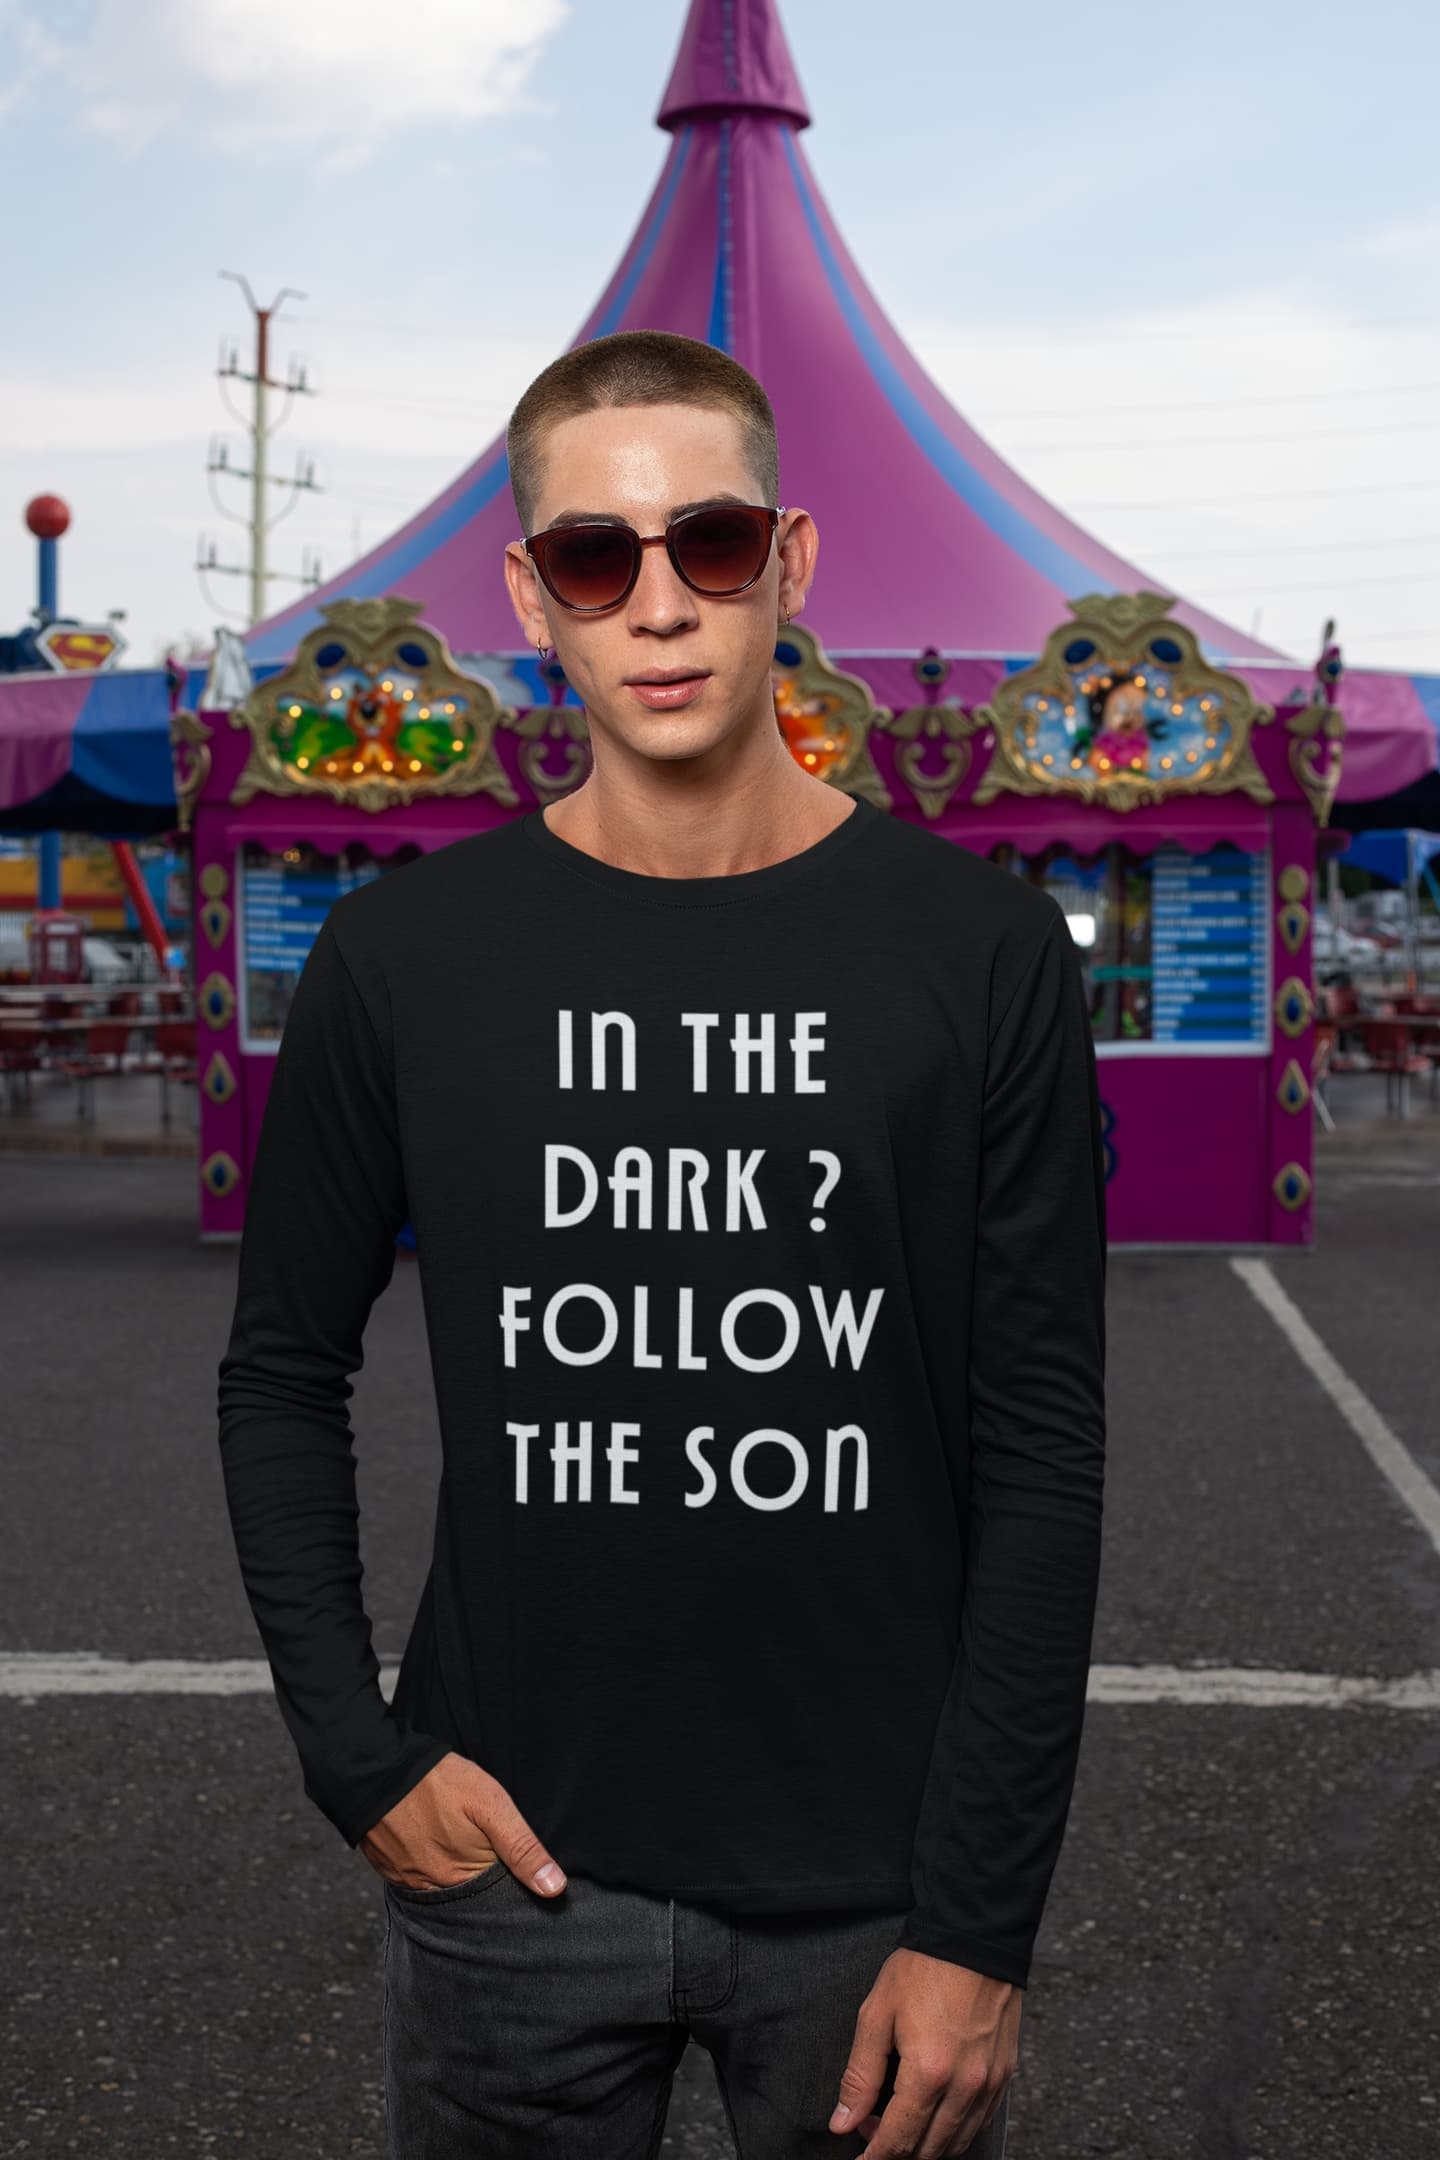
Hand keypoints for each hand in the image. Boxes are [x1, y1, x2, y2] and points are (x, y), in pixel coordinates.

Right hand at [358, 1750, 567, 1898]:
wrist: (375, 1769)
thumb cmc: (437, 1783)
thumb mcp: (491, 1805)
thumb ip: (522, 1847)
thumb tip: (555, 1889)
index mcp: (464, 1881)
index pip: (499, 1899)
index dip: (512, 1882)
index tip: (516, 1864)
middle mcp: (435, 1893)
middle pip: (472, 1896)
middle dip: (485, 1878)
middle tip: (484, 1842)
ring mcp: (410, 1883)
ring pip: (446, 1888)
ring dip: (457, 1872)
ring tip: (460, 1840)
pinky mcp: (392, 1872)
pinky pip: (421, 1878)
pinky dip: (432, 1865)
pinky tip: (436, 1840)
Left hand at [827, 1948, 1019, 2156]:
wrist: (974, 1937)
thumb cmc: (923, 1969)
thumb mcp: (877, 2014)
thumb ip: (859, 2075)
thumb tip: (842, 2121)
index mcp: (928, 2073)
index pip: (898, 2142)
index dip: (874, 2159)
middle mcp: (964, 2087)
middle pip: (928, 2151)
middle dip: (896, 2151)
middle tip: (871, 2128)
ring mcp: (988, 2084)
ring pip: (956, 2144)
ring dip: (925, 2146)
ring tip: (899, 2120)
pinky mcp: (1004, 2075)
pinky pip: (978, 2124)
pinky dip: (954, 2132)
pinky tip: (934, 2114)